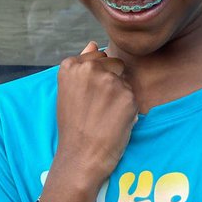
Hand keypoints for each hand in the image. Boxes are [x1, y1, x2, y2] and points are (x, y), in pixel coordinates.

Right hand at [53, 41, 137, 186]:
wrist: (80, 156)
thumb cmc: (73, 126)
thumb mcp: (68, 92)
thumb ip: (81, 66)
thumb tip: (93, 44)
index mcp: (71, 66)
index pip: (96, 57)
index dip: (95, 78)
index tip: (86, 97)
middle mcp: (90, 69)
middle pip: (114, 64)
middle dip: (110, 82)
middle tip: (96, 107)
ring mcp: (110, 81)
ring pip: (125, 80)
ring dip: (120, 95)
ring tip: (104, 115)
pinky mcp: (128, 96)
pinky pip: (133, 96)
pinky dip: (128, 109)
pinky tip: (114, 122)